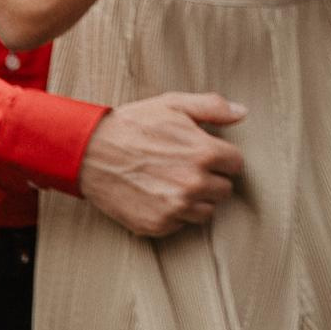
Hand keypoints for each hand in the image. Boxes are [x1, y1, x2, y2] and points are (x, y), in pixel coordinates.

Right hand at [78, 92, 247, 236]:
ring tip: (173, 183)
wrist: (88, 152)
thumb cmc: (133, 125)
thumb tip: (242, 113)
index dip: (222, 158)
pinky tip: (157, 196)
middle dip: (211, 179)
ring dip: (196, 200)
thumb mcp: (173, 104)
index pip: (236, 164)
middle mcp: (193, 184)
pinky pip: (181, 225)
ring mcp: (175, 207)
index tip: (208, 154)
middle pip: (224, 190)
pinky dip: (173, 214)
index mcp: (204, 153)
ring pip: (206, 211)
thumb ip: (212, 107)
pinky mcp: (156, 224)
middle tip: (188, 168)